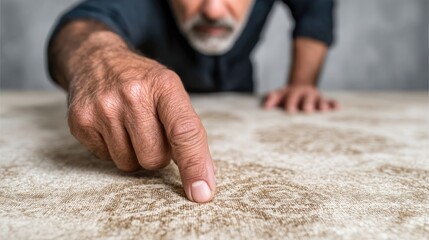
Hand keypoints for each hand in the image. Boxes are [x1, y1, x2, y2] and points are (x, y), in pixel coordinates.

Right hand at [67, 42, 214, 202]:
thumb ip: (189, 131)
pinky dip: (113, 149)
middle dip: (157, 153)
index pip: (184, 131)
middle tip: (149, 129)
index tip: (202, 193)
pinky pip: (106, 160)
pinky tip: (111, 125)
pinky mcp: (80, 121)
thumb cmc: (143, 83)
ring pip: (129, 164)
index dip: (195, 165)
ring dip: (134, 153)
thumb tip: (204, 179)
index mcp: (164, 84)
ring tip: (129, 125)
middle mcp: (132, 94)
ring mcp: (103, 107)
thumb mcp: (171, 92)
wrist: (97, 59)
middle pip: (154, 157)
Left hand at [263, 85, 338, 112]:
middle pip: (305, 98)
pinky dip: (333, 104)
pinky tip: (338, 107)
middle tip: (306, 110)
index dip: (290, 103)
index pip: (290, 97)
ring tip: (323, 109)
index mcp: (292, 92)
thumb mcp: (278, 95)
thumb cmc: (286, 96)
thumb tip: (265, 106)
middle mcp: (304, 94)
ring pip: (318, 99)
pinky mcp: (323, 100)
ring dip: (320, 104)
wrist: (300, 86)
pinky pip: (330, 101)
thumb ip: (271, 99)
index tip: (289, 110)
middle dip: (306, 103)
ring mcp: (314, 97)